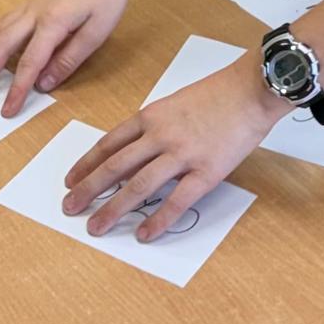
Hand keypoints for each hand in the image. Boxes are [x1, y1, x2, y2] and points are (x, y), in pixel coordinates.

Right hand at [0, 0, 131, 116]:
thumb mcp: (96, 33)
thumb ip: (69, 59)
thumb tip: (45, 84)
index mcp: (52, 23)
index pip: (30, 64)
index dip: (17, 89)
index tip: (7, 110)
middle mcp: (33, 14)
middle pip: (2, 48)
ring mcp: (29, 8)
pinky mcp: (31, 6)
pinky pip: (2, 24)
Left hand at [61, 56, 290, 241]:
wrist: (253, 89)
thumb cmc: (220, 93)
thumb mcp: (177, 103)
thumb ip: (158, 126)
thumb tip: (141, 152)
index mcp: (150, 116)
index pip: (108, 144)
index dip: (86, 164)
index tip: (71, 180)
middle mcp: (159, 136)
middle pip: (115, 167)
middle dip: (88, 189)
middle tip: (69, 208)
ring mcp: (182, 154)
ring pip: (138, 186)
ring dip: (113, 209)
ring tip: (95, 227)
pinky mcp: (206, 172)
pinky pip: (177, 200)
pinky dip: (158, 220)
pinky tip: (143, 234)